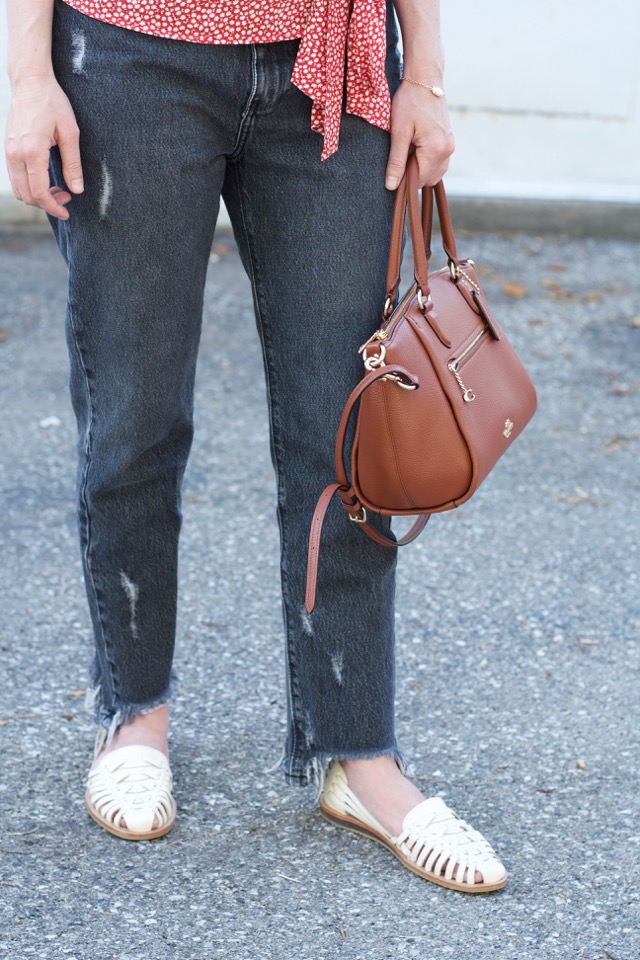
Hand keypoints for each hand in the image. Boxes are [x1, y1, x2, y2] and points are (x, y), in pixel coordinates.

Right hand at [4, 75, 83, 219]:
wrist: (29, 82)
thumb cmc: (52, 103)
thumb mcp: (70, 133)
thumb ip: (73, 164)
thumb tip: (77, 190)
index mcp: (32, 151)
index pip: (39, 192)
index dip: (53, 208)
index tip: (66, 213)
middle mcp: (16, 154)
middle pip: (27, 195)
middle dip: (47, 203)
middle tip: (66, 197)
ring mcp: (8, 151)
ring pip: (19, 189)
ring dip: (37, 196)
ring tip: (57, 189)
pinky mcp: (7, 148)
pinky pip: (15, 177)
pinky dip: (29, 186)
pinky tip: (45, 180)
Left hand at [385, 80, 453, 189]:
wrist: (425, 79)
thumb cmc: (410, 102)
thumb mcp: (399, 133)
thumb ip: (396, 161)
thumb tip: (392, 186)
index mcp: (435, 149)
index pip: (419, 181)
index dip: (405, 181)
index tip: (394, 170)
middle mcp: (447, 150)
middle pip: (428, 179)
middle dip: (413, 174)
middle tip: (401, 155)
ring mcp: (450, 145)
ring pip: (435, 173)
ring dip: (421, 168)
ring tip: (409, 149)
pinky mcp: (450, 141)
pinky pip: (439, 162)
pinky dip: (427, 161)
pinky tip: (417, 148)